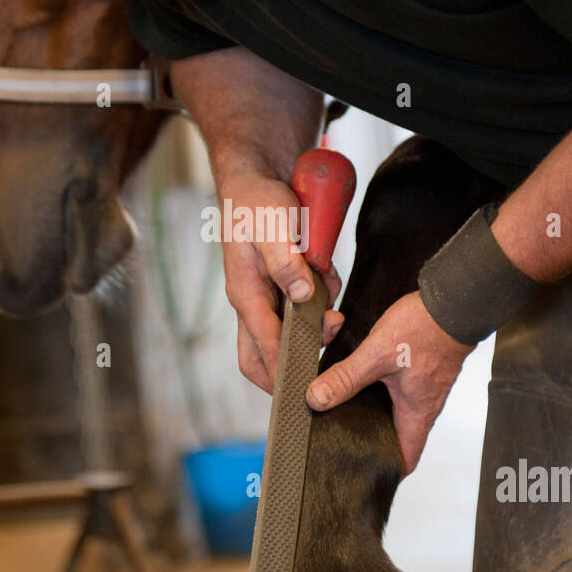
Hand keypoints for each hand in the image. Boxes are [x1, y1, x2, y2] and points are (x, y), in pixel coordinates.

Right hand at [219, 175, 342, 391]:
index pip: (261, 348)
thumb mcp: (273, 228)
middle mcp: (253, 301)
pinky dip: (321, 293)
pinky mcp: (283, 285)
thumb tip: (301, 297)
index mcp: (245, 294)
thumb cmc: (257, 203)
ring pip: (291, 329)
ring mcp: (267, 295)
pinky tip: (325, 268)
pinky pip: (304, 304)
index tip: (301, 392)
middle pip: (261, 355)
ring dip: (316, 317)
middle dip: (289, 366)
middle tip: (323, 357)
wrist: (257, 179)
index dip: (282, 371)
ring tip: (327, 279)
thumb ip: (286, 263)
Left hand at [306, 291, 472, 473]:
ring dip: (376, 417)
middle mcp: (424, 406)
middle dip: (374, 444)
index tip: (364, 476)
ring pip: (398, 414)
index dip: (387, 472)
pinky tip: (360, 384)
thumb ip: (346, 378)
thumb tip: (316, 399)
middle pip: (399, 439)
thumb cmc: (425, 329)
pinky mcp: (423, 371)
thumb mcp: (376, 355)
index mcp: (417, 413)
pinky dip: (381, 395)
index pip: (406, 459)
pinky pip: (401, 393)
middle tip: (344, 446)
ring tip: (345, 417)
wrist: (454, 300)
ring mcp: (425, 388)